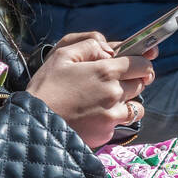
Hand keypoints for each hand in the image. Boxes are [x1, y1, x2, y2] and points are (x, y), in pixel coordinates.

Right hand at [25, 31, 156, 147]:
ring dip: (128, 98)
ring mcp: (112, 115)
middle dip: (134, 77)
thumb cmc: (46, 88)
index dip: (143, 59)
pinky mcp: (107, 132)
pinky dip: (115, 116)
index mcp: (106, 71)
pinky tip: (96, 113)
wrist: (34, 126)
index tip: (141, 58)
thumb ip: (89, 45)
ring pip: (136, 104)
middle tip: (117, 78)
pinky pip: (121, 121)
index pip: (142, 63)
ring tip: (107, 97)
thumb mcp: (62, 55)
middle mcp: (114, 93)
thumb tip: (110, 49)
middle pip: (141, 82)